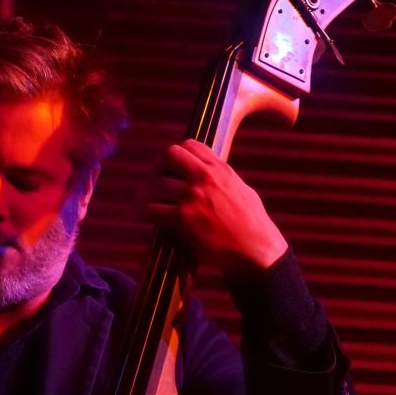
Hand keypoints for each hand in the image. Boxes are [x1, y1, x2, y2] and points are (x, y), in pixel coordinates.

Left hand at [143, 139, 287, 276]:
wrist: (255, 249)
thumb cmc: (252, 225)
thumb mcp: (242, 191)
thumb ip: (226, 180)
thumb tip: (218, 175)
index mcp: (220, 169)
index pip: (190, 145)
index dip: (175, 155)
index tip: (169, 167)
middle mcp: (205, 177)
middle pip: (170, 155)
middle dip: (157, 166)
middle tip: (153, 181)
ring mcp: (193, 196)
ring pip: (156, 183)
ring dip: (145, 192)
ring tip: (141, 201)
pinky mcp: (183, 217)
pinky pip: (152, 209)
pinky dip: (143, 212)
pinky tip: (141, 216)